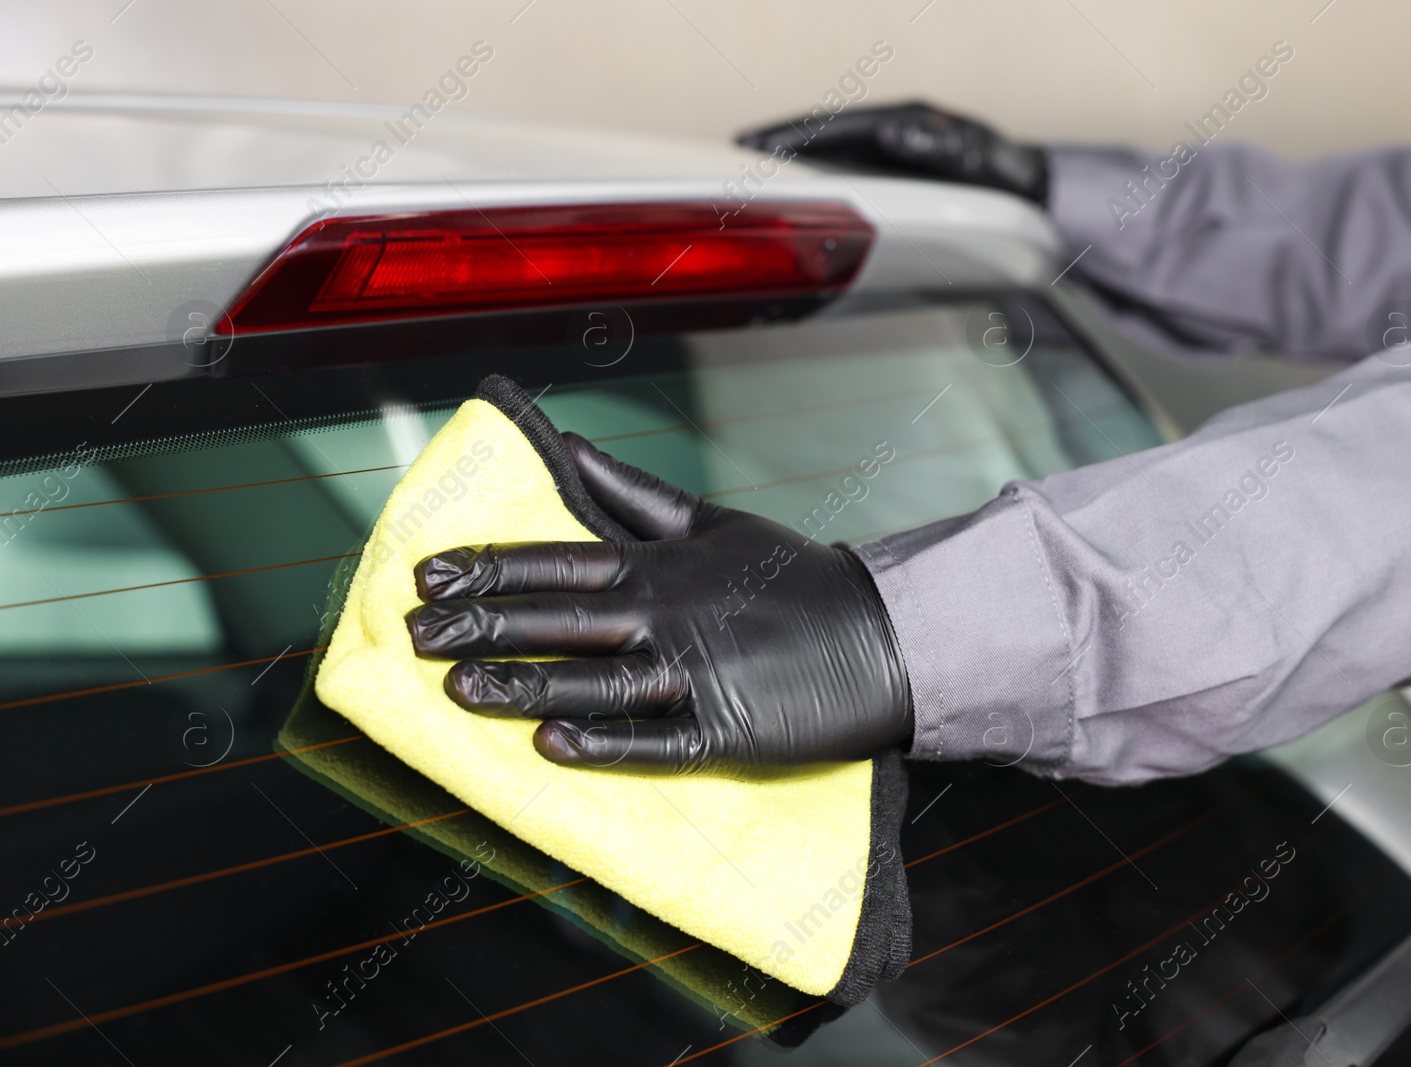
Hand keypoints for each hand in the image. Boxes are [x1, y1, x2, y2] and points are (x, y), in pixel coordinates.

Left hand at [406, 433, 912, 775]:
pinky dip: (603, 746)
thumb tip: (568, 448)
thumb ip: (635, 494)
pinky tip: (549, 749)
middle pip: (557, 621)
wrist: (880, 635)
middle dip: (480, 625)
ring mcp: (693, 676)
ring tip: (458, 688)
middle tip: (415, 635)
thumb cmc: (793, 577)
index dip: (486, 568)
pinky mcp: (723, 732)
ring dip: (522, 685)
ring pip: (591, 683)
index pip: (555, 563)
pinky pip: (653, 743)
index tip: (426, 574)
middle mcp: (666, 615)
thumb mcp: (713, 523)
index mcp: (659, 565)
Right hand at [737, 101, 1048, 203]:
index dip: (794, 137)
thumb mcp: (976, 160)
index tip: (755, 147)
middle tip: (734, 163)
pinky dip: (813, 187)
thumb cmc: (1006, 181)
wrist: (1033, 197)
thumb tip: (892, 133)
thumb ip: (937, 146)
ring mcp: (891, 156)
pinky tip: (791, 203)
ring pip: (830, 159)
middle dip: (779, 149)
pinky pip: (843, 178)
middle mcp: (894, 134)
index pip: (838, 127)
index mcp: (908, 123)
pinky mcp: (893, 179)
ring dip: (791, 169)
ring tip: (750, 180)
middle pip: (824, 139)